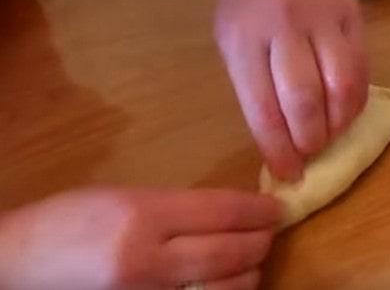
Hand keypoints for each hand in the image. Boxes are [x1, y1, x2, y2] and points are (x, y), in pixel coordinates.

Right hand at [0, 188, 279, 289]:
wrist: (19, 267)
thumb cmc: (69, 221)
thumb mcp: (125, 197)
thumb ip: (177, 206)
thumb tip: (227, 212)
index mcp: (144, 217)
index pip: (223, 212)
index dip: (258, 210)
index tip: (275, 208)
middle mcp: (150, 261)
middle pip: (232, 252)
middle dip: (260, 240)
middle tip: (268, 231)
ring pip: (227, 289)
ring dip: (249, 272)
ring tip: (249, 258)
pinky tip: (227, 282)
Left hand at [215, 0, 368, 180]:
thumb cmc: (244, 1)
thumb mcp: (230, 41)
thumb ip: (252, 87)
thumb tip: (280, 141)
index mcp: (245, 38)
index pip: (263, 107)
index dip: (278, 149)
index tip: (287, 173)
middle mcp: (286, 27)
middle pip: (305, 98)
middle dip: (310, 140)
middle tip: (309, 155)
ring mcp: (324, 19)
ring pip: (342, 84)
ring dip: (339, 124)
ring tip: (330, 137)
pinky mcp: (352, 16)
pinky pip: (362, 68)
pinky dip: (356, 100)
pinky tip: (346, 112)